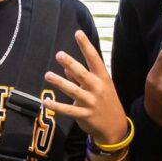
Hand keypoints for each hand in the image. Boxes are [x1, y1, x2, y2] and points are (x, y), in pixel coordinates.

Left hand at [43, 30, 130, 146]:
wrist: (115, 127)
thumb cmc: (106, 102)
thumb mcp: (99, 87)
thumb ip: (81, 77)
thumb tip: (66, 67)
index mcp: (102, 78)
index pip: (94, 58)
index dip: (86, 46)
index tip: (78, 33)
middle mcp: (97, 88)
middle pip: (82, 73)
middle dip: (71, 63)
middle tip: (59, 54)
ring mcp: (91, 102)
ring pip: (73, 90)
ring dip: (60, 82)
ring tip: (48, 75)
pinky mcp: (84, 115)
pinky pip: (68, 110)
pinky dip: (56, 106)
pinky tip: (45, 102)